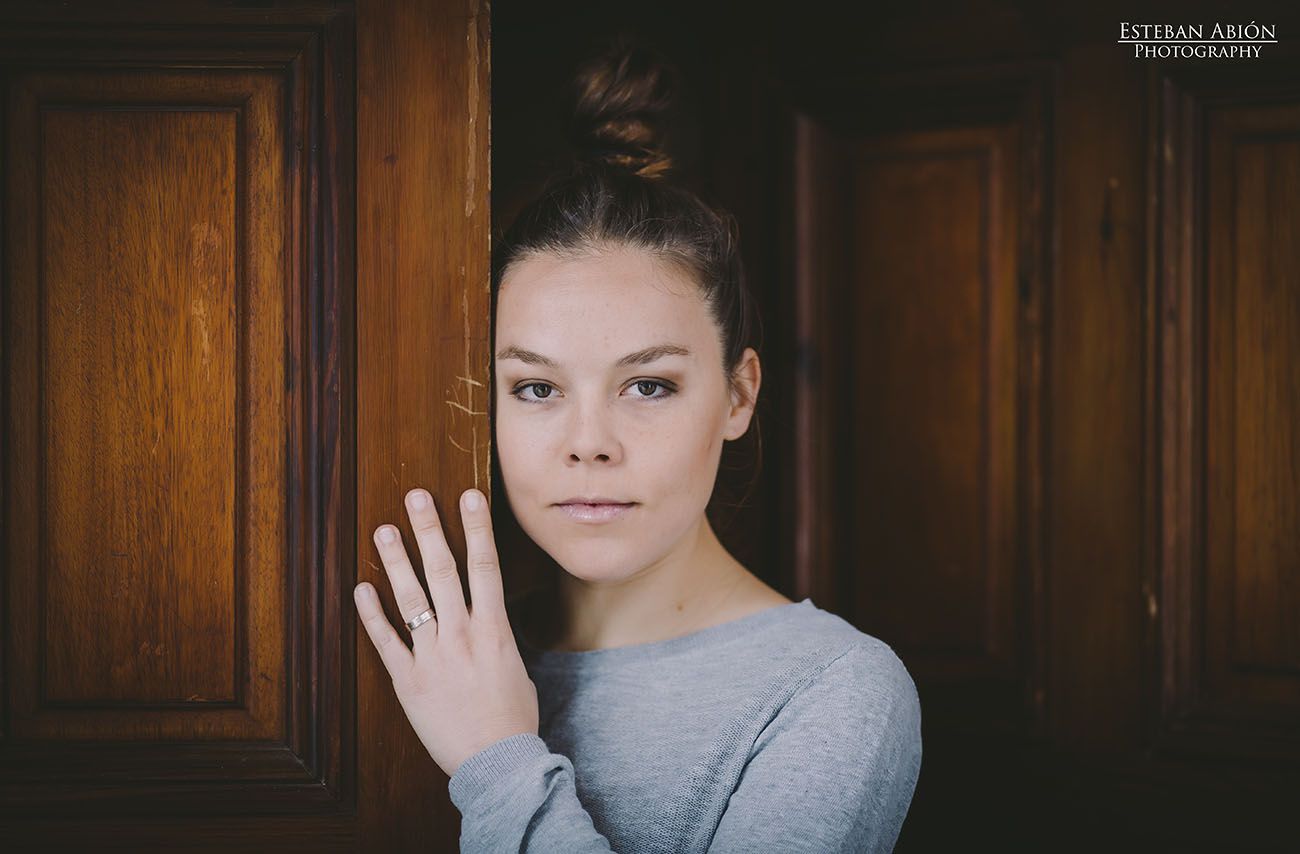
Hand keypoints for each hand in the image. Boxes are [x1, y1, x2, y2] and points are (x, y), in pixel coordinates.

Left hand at [354, 486, 538, 777]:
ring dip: (397, 561)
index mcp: (493, 630)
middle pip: (444, 571)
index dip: (476, 528)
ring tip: (384, 530)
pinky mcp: (408, 680)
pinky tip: (363, 588)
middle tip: (416, 497)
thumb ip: (497, 640)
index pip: (485, 566)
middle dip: (430, 530)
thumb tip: (487, 620)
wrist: (495, 762)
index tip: (468, 496)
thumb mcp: (516, 669)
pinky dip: (372, 614)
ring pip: (412, 598)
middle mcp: (461, 635)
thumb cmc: (512, 718)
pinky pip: (386, 641)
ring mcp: (432, 656)